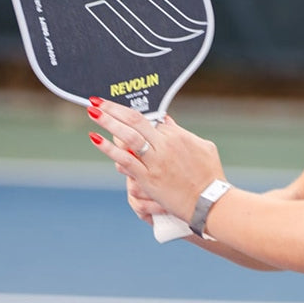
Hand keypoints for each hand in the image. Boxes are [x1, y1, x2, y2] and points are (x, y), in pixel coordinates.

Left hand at [86, 97, 224, 220]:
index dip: (131, 117)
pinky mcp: (148, 178)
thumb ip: (182, 132)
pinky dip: (109, 148)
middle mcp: (165, 145)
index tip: (117, 112)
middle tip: (97, 100)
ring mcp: (155, 162)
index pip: (150, 120)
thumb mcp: (203, 146)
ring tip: (92, 111)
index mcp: (177, 135)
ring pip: (128, 136)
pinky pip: (125, 160)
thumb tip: (167, 120)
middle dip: (114, 108)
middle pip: (135, 120)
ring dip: (108, 121)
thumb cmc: (211, 176)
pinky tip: (95, 137)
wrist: (210, 202)